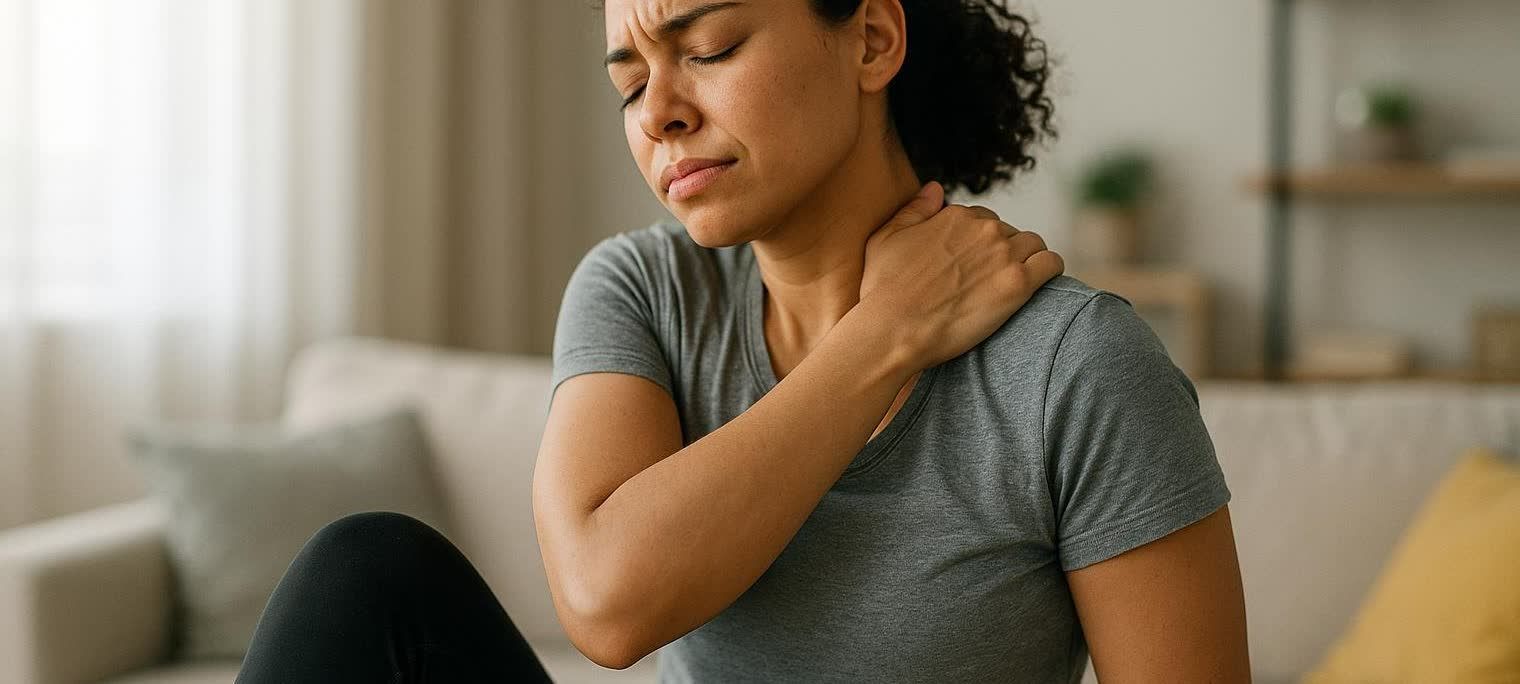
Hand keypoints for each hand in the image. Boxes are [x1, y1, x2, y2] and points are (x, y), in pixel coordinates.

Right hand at [859, 181, 1064, 368]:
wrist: (893, 329)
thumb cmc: (883, 289)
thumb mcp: (886, 237)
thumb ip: (914, 209)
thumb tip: (935, 188)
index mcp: (955, 215)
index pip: (982, 219)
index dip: (977, 242)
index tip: (970, 265)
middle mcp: (984, 229)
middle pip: (1008, 232)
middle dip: (1002, 251)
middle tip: (988, 280)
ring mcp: (1003, 255)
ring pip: (1033, 245)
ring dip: (1027, 259)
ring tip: (1012, 283)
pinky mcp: (1018, 284)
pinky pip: (1051, 264)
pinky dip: (1049, 270)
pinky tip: (1038, 284)